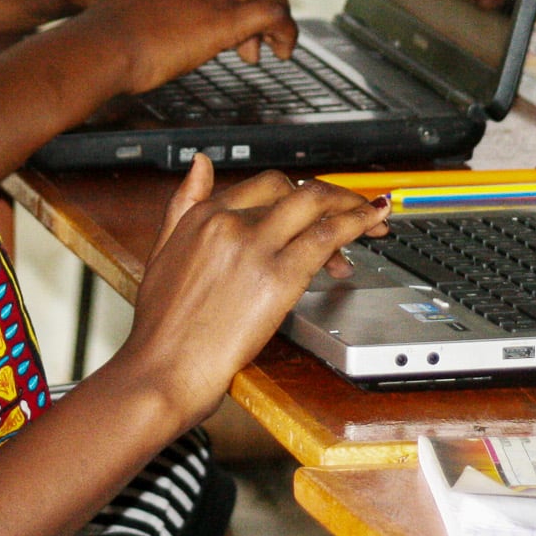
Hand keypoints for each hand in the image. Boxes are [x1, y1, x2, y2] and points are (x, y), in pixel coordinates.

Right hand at [70, 0, 297, 93]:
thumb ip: (142, 4)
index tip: (236, 1)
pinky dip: (287, 32)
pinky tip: (282, 50)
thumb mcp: (122, 2)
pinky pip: (275, 14)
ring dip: (281, 12)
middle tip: (266, 21)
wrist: (101, 44)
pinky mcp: (226, 20)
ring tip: (280, 39)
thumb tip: (143, 22)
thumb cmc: (101, 36)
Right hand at [113, 156, 389, 427]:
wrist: (163, 371)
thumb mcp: (162, 250)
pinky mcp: (278, 277)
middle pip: (294, 191)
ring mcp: (255, 247)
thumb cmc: (163, 327)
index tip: (315, 206)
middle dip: (330, 198)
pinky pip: (326, 237)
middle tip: (352, 211)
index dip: (298, 193)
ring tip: (373, 216)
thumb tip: (200, 164)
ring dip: (351, 206)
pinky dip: (356, 223)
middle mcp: (231, 223)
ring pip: (315, 206)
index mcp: (205, 216)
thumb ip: (184, 203)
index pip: (265, 185)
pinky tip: (372, 223)